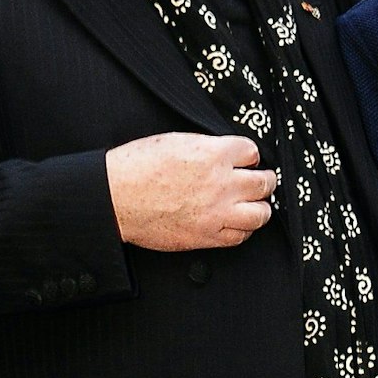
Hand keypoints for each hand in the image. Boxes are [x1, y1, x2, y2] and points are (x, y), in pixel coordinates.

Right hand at [106, 132, 274, 250]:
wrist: (113, 197)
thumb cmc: (137, 166)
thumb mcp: (177, 141)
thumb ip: (208, 147)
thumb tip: (227, 154)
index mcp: (213, 155)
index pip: (252, 152)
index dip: (249, 156)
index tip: (246, 160)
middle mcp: (221, 184)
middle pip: (263, 183)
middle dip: (264, 181)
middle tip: (260, 181)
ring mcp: (215, 213)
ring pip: (260, 214)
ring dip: (260, 207)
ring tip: (254, 204)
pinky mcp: (205, 236)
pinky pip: (239, 237)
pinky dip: (242, 230)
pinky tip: (236, 223)